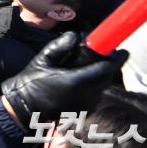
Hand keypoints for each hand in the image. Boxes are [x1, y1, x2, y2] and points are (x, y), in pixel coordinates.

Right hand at [1, 31, 127, 127]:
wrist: (24, 106)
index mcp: (76, 81)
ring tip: (85, 67)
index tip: (121, 50)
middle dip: (107, 65)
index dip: (116, 59)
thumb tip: (75, 35)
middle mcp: (85, 95)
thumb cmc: (32, 81)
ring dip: (99, 76)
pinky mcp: (84, 111)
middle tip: (102, 54)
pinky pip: (95, 95)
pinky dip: (93, 86)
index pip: (106, 69)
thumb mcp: (42, 59)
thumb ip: (59, 46)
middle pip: (107, 77)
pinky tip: (78, 81)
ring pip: (102, 87)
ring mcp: (86, 105)